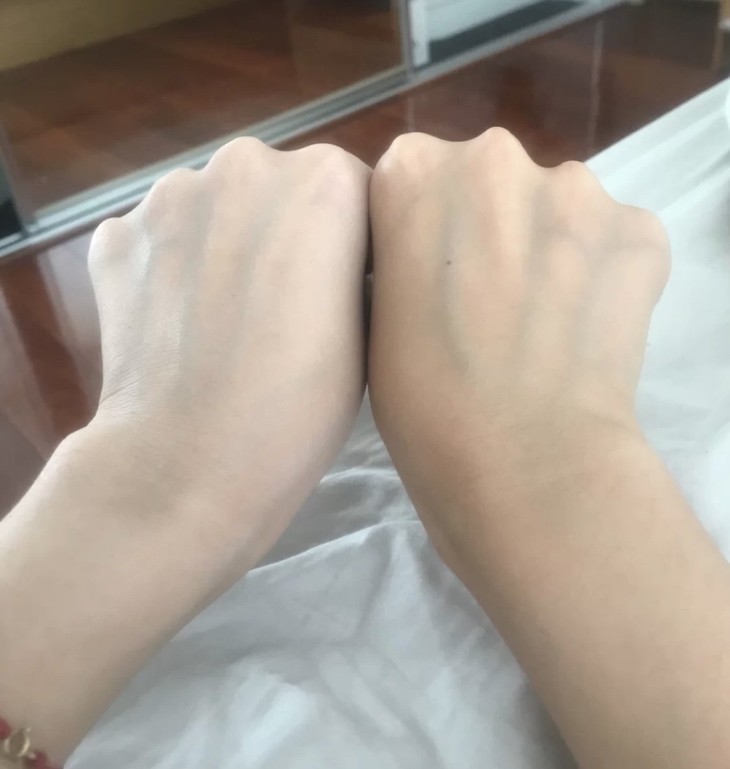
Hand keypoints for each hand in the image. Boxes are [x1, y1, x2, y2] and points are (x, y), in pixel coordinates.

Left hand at [89, 138, 369, 565]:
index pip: (355, 191)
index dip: (352, 244)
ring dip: (226, 242)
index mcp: (325, 181)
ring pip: (217, 207)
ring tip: (224, 316)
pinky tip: (179, 320)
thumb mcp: (370, 329)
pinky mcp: (117, 234)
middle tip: (282, 304)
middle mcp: (245, 163)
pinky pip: (161, 235)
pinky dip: (172, 264)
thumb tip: (334, 254)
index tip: (342, 292)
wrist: (190, 462)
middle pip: (280, 187)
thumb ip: (357, 264)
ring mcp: (168, 194)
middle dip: (287, 231)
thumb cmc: (303, 406)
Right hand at [368, 128, 669, 572]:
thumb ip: (403, 256)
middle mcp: (493, 156)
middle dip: (489, 227)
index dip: (425, 231)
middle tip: (490, 302)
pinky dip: (601, 273)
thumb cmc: (422, 403)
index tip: (433, 277)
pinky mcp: (639, 229)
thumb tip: (437, 253)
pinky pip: (611, 239)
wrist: (522, 462)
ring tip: (544, 321)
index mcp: (411, 172)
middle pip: (489, 181)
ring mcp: (576, 188)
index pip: (414, 178)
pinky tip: (585, 328)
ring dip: (549, 247)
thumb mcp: (376, 314)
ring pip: (555, 207)